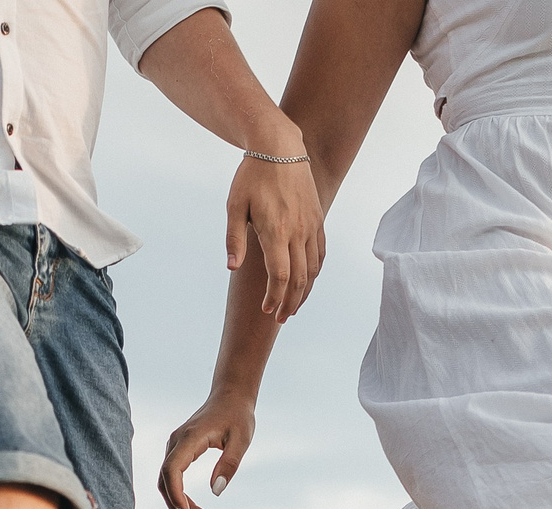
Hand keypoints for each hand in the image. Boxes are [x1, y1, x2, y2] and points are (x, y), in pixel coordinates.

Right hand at [159, 390, 257, 508]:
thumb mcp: (242, 440)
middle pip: (166, 483)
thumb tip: (215, 492)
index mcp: (189, 438)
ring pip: (168, 484)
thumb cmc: (238, 416)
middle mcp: (176, 443)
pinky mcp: (179, 452)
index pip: (172, 472)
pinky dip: (184, 497)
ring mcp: (175, 447)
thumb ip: (229, 464)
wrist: (230, 397)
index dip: (176, 497)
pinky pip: (174, 479)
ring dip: (182, 506)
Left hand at [226, 157, 324, 319]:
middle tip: (280, 318)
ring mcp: (311, 225)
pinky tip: (307, 281)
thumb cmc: (252, 175)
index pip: (280, 276)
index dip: (274, 297)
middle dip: (290, 303)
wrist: (280, 146)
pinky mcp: (317, 219)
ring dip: (304, 292)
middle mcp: (297, 231)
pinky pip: (320, 253)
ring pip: (313, 269)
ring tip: (293, 306)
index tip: (266, 309)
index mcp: (275, 230)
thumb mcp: (234, 206)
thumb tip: (231, 268)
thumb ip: (233, 239)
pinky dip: (315, 272)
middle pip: (299, 278)